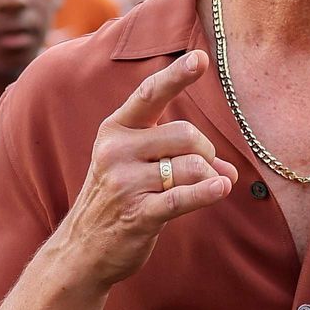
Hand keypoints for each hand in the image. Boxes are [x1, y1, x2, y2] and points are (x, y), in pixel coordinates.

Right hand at [56, 50, 238, 289]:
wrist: (81, 251)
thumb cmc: (116, 202)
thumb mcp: (134, 166)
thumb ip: (178, 158)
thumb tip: (228, 171)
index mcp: (115, 130)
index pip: (149, 95)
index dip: (176, 75)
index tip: (199, 58)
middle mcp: (116, 151)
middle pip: (186, 134)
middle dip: (205, 151)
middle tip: (203, 168)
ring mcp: (125, 183)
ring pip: (191, 167)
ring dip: (207, 179)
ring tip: (203, 189)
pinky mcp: (138, 214)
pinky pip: (184, 196)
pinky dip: (208, 192)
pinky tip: (221, 188)